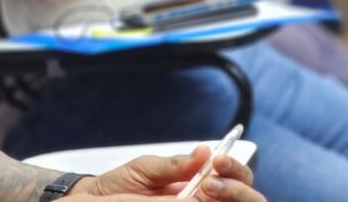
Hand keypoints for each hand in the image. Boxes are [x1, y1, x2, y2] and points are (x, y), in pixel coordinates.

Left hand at [71, 144, 263, 200]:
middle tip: (211, 183)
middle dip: (238, 189)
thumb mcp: (147, 168)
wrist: (99, 199)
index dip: (236, 168)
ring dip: (232, 199)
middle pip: (248, 197)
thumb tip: (205, 151)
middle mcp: (207, 199)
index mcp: (200, 180)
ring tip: (205, 192)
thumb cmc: (122, 184)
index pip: (235, 175)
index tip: (218, 161)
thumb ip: (176, 164)